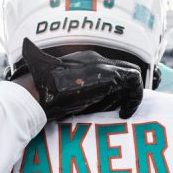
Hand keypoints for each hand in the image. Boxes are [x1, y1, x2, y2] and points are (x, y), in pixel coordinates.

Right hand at [16, 38, 144, 119]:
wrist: (38, 93)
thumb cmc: (45, 96)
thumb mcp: (65, 90)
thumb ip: (82, 92)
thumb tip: (97, 103)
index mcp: (85, 60)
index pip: (111, 69)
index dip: (117, 88)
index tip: (114, 104)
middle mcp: (96, 58)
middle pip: (124, 69)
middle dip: (127, 91)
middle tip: (123, 108)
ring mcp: (103, 65)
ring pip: (132, 74)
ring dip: (131, 95)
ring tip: (124, 112)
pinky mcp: (108, 75)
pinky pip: (134, 80)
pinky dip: (134, 98)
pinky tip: (124, 113)